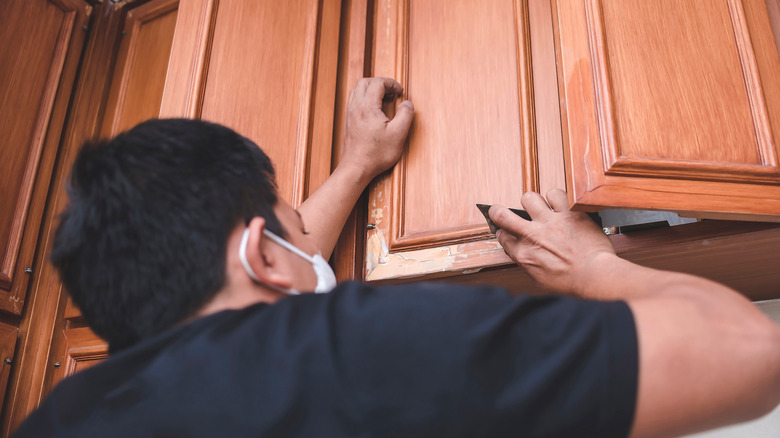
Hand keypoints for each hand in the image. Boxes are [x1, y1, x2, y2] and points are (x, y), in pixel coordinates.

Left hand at [340, 77, 413, 181]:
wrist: (356, 168)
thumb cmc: (376, 154)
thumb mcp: (398, 134)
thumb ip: (405, 115)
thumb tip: (408, 104)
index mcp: (367, 107)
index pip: (378, 83)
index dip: (391, 83)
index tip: (400, 92)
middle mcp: (355, 107)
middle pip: (364, 82)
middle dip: (380, 83)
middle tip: (392, 92)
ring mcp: (350, 114)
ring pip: (357, 90)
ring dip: (370, 89)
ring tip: (383, 99)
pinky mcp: (348, 122)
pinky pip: (354, 101)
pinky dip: (364, 98)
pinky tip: (374, 110)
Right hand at [489, 189, 615, 294]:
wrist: (596, 276)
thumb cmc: (572, 282)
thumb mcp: (540, 279)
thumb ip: (528, 262)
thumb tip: (520, 251)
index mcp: (524, 254)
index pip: (502, 237)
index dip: (503, 233)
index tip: (506, 232)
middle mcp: (533, 236)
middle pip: (502, 215)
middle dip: (497, 211)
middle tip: (501, 211)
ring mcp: (551, 222)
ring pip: (529, 198)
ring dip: (532, 202)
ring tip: (539, 207)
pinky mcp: (569, 213)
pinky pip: (555, 194)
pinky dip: (556, 197)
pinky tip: (559, 204)